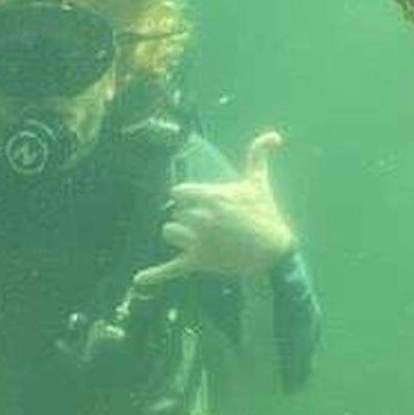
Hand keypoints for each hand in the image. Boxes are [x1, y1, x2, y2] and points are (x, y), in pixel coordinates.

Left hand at [133, 130, 296, 289]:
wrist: (275, 251)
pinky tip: (138, 279)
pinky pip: (170, 268)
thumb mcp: (259, 182)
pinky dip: (154, 275)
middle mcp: (201, 218)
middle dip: (189, 216)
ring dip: (178, 234)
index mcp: (211, 197)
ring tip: (198, 237)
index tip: (202, 202)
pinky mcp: (198, 262)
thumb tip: (274, 135)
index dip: (188, 197)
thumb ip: (258, 155)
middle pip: (175, 212)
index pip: (178, 193)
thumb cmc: (265, 214)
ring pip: (169, 232)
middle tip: (211, 223)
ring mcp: (198, 241)